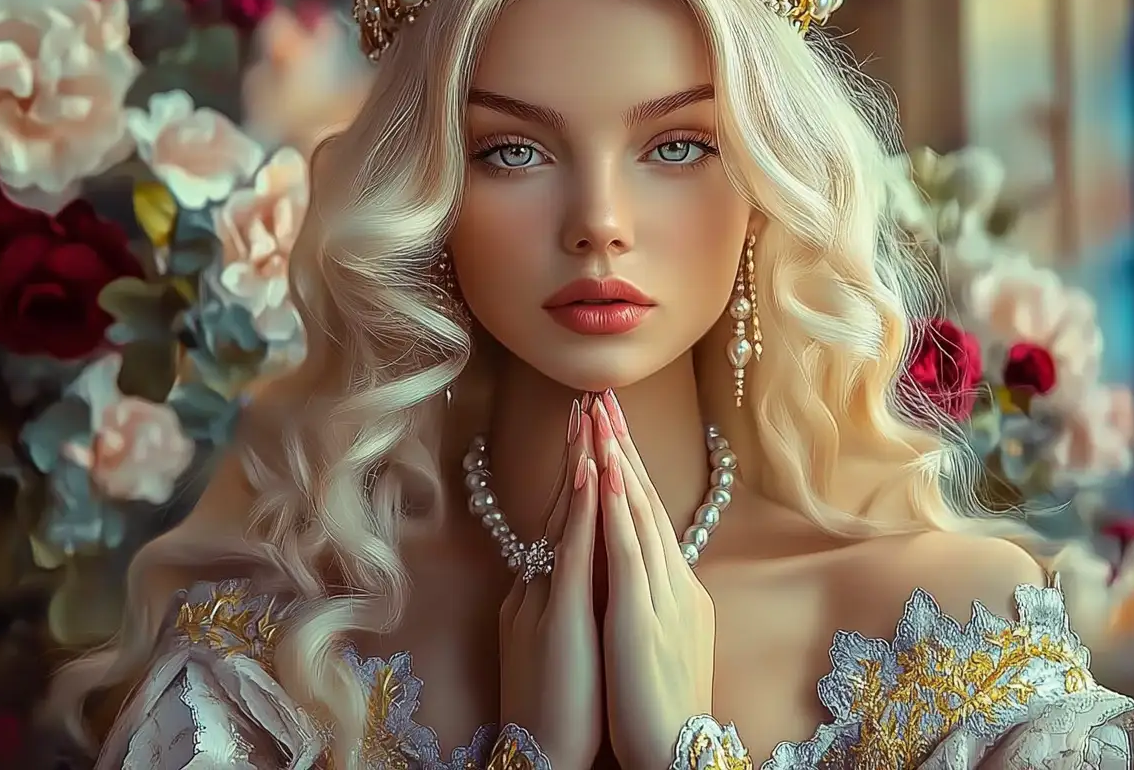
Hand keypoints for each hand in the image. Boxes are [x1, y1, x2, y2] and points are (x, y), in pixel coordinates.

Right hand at [494, 396, 603, 769]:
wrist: (542, 760)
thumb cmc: (562, 710)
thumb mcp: (567, 644)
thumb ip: (574, 602)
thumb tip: (592, 572)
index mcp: (546, 594)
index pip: (566, 520)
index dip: (580, 473)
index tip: (594, 428)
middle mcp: (539, 587)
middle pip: (562, 507)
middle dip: (578, 453)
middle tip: (589, 400)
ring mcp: (545, 599)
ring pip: (564, 518)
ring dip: (579, 464)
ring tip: (590, 415)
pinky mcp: (559, 617)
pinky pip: (573, 553)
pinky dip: (582, 511)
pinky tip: (591, 475)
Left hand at [592, 391, 717, 769]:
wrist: (677, 752)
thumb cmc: (662, 712)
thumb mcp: (659, 648)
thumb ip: (653, 607)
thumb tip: (643, 582)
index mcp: (673, 590)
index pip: (650, 516)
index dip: (631, 469)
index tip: (611, 429)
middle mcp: (672, 581)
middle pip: (647, 501)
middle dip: (623, 447)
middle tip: (604, 397)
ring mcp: (660, 594)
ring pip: (639, 513)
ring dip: (619, 460)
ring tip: (601, 415)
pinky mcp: (642, 614)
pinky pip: (631, 550)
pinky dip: (621, 507)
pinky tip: (612, 473)